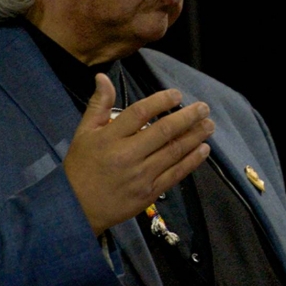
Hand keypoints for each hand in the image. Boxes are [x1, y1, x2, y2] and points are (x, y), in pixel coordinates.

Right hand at [63, 73, 213, 234]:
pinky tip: (203, 150)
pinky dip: (192, 161)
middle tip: (204, 108)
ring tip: (209, 125)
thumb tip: (103, 77)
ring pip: (174, 152)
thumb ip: (98, 104)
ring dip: (195, 137)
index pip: (140, 113)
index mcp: (110, 137)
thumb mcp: (83, 132)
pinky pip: (175, 174)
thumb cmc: (81, 166)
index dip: (161, 101)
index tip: (177, 95)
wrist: (77, 208)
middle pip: (163, 132)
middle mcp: (128, 155)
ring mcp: (141, 176)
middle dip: (188, 118)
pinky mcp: (149, 193)